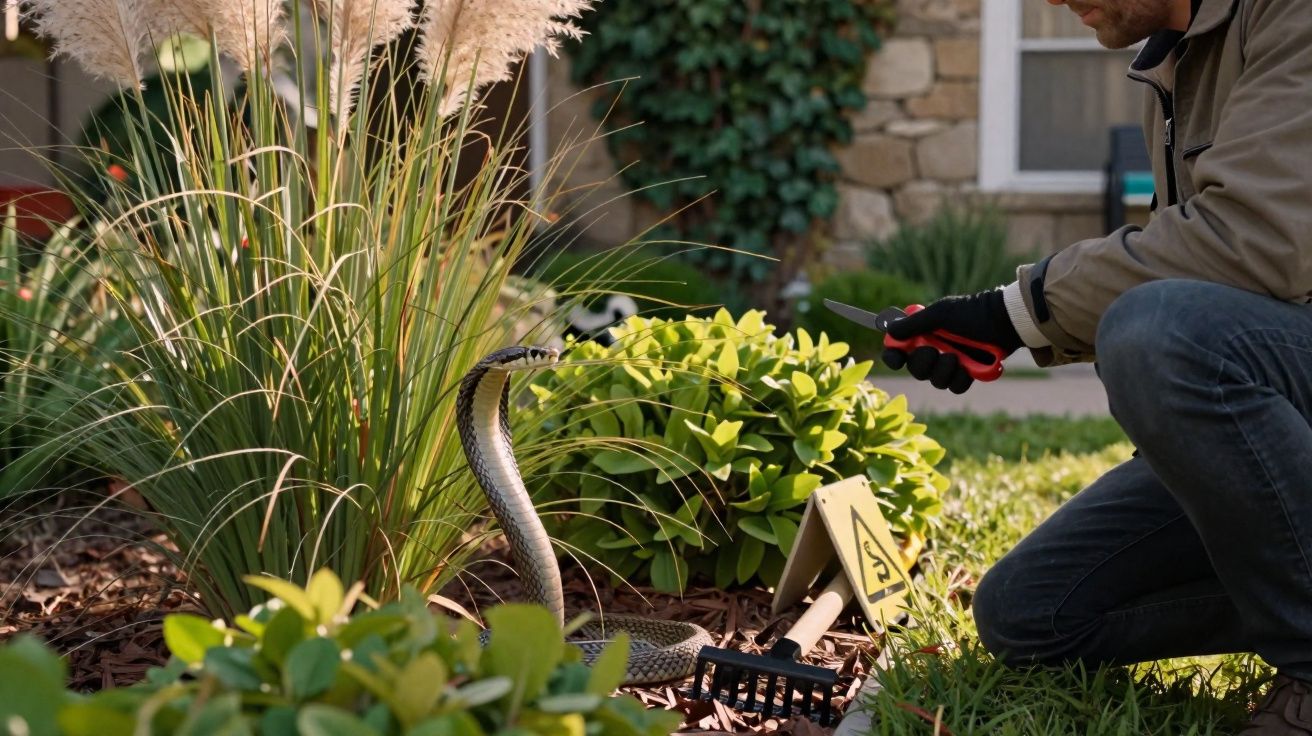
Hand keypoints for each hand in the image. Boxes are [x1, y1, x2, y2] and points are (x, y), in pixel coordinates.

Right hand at [882, 288, 1022, 393]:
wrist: (1005, 322)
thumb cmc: (973, 312)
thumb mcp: (941, 313)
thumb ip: (914, 324)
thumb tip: (890, 331)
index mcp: (924, 333)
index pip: (899, 349)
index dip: (893, 356)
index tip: (896, 358)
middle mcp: (935, 349)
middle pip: (915, 369)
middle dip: (922, 363)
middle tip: (933, 352)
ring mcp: (951, 363)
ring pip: (935, 381)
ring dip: (943, 370)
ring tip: (956, 358)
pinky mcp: (967, 373)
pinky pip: (955, 386)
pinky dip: (959, 378)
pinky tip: (967, 367)